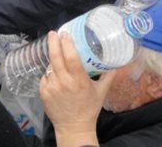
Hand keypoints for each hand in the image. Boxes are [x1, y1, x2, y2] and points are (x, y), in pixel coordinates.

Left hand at [39, 32, 112, 146]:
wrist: (74, 126)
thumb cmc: (89, 108)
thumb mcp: (101, 91)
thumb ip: (109, 75)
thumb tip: (117, 62)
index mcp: (79, 80)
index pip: (71, 57)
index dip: (67, 43)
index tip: (65, 33)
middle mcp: (64, 82)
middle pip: (55, 57)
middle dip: (53, 42)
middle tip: (53, 34)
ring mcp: (52, 87)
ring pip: (49, 66)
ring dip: (53, 60)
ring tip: (58, 58)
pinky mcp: (43, 92)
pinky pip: (45, 77)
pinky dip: (50, 73)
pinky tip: (55, 75)